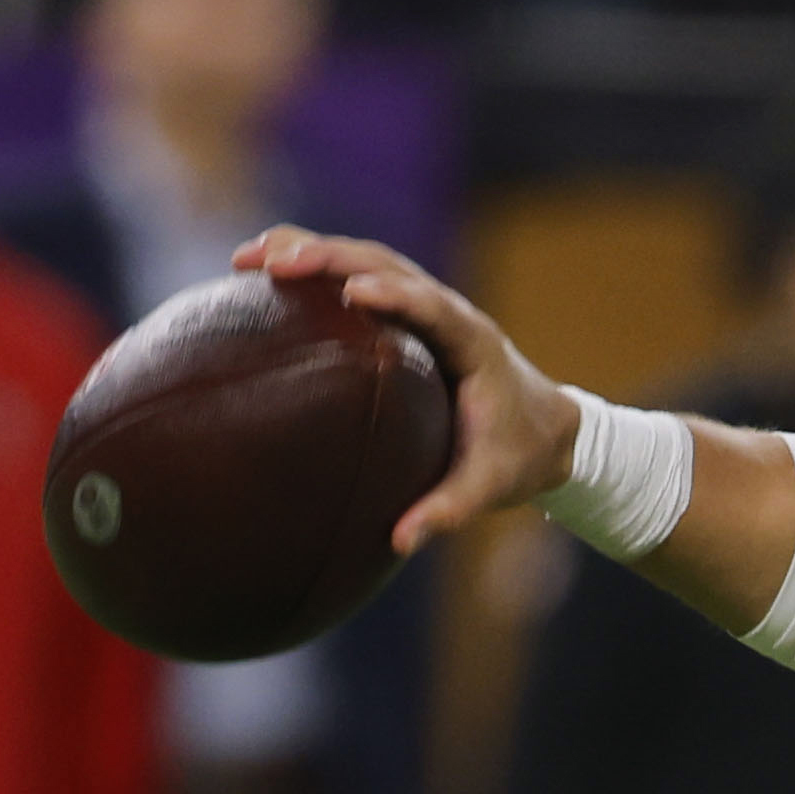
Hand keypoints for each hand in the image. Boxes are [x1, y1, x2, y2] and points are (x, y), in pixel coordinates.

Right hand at [234, 227, 579, 556]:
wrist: (547, 431)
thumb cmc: (517, 458)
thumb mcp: (489, 489)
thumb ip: (449, 512)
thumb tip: (401, 543)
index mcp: (474, 345)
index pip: (435, 310)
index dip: (398, 296)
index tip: (354, 291)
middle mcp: (449, 313)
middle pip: (388, 267)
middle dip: (331, 259)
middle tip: (271, 264)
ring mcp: (426, 305)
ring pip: (368, 260)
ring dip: (311, 250)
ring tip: (248, 258)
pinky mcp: (406, 310)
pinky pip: (358, 274)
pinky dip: (314, 266)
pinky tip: (262, 272)